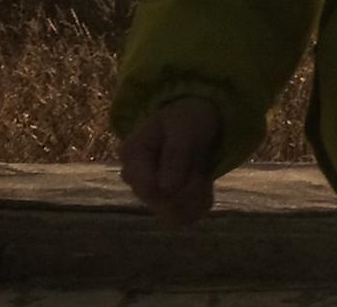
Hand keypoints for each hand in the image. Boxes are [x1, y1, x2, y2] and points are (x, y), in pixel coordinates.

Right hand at [118, 98, 221, 225]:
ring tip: (202, 174)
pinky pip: (183, 218)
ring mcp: (148, 195)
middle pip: (162, 203)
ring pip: (174, 216)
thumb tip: (166, 188)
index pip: (148, 188)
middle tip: (201, 164)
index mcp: (131, 155)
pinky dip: (199, 203)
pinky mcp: (165, 204)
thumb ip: (176, 153)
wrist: (192, 121)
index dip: (178, 185)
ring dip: (196, 196)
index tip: (196, 170)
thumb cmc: (186, 118)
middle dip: (190, 186)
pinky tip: (204, 185)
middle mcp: (134, 180)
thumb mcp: (185, 125)